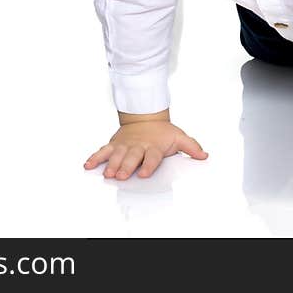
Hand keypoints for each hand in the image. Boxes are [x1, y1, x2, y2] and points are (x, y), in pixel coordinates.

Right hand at [83, 121, 207, 179]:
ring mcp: (125, 146)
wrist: (145, 117)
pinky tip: (88, 165)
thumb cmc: (162, 132)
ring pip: (116, 155)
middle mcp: (138, 146)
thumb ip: (191, 147)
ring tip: (107, 173)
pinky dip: (95, 158)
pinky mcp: (114, 145)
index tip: (144, 173)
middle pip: (131, 157)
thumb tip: (204, 155)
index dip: (148, 165)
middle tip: (120, 175)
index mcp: (153, 146)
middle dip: (126, 166)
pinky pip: (103, 151)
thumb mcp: (179, 137)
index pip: (152, 157)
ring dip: (111, 164)